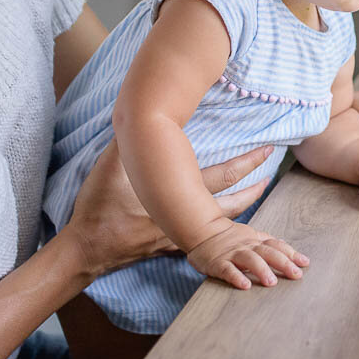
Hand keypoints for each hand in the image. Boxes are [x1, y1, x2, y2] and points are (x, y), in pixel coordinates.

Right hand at [64, 142, 273, 277]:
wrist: (87, 249)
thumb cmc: (99, 207)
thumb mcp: (110, 166)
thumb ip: (127, 139)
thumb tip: (137, 110)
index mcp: (178, 194)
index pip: (224, 175)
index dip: (249, 162)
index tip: (269, 151)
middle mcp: (186, 218)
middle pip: (233, 204)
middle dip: (255, 188)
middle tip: (271, 176)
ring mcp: (180, 236)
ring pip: (223, 226)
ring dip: (244, 214)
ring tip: (259, 205)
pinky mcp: (170, 248)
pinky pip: (204, 242)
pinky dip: (221, 236)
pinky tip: (226, 234)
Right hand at [186, 220, 309, 289]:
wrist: (201, 229)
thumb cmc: (228, 236)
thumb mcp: (250, 235)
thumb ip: (267, 242)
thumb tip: (287, 248)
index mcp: (255, 241)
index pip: (276, 245)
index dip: (291, 253)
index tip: (305, 263)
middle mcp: (247, 246)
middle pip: (268, 252)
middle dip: (283, 263)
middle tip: (296, 275)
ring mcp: (232, 254)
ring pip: (250, 260)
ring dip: (262, 270)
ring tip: (272, 283)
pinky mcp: (218, 263)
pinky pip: (228, 270)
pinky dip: (237, 277)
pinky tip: (245, 286)